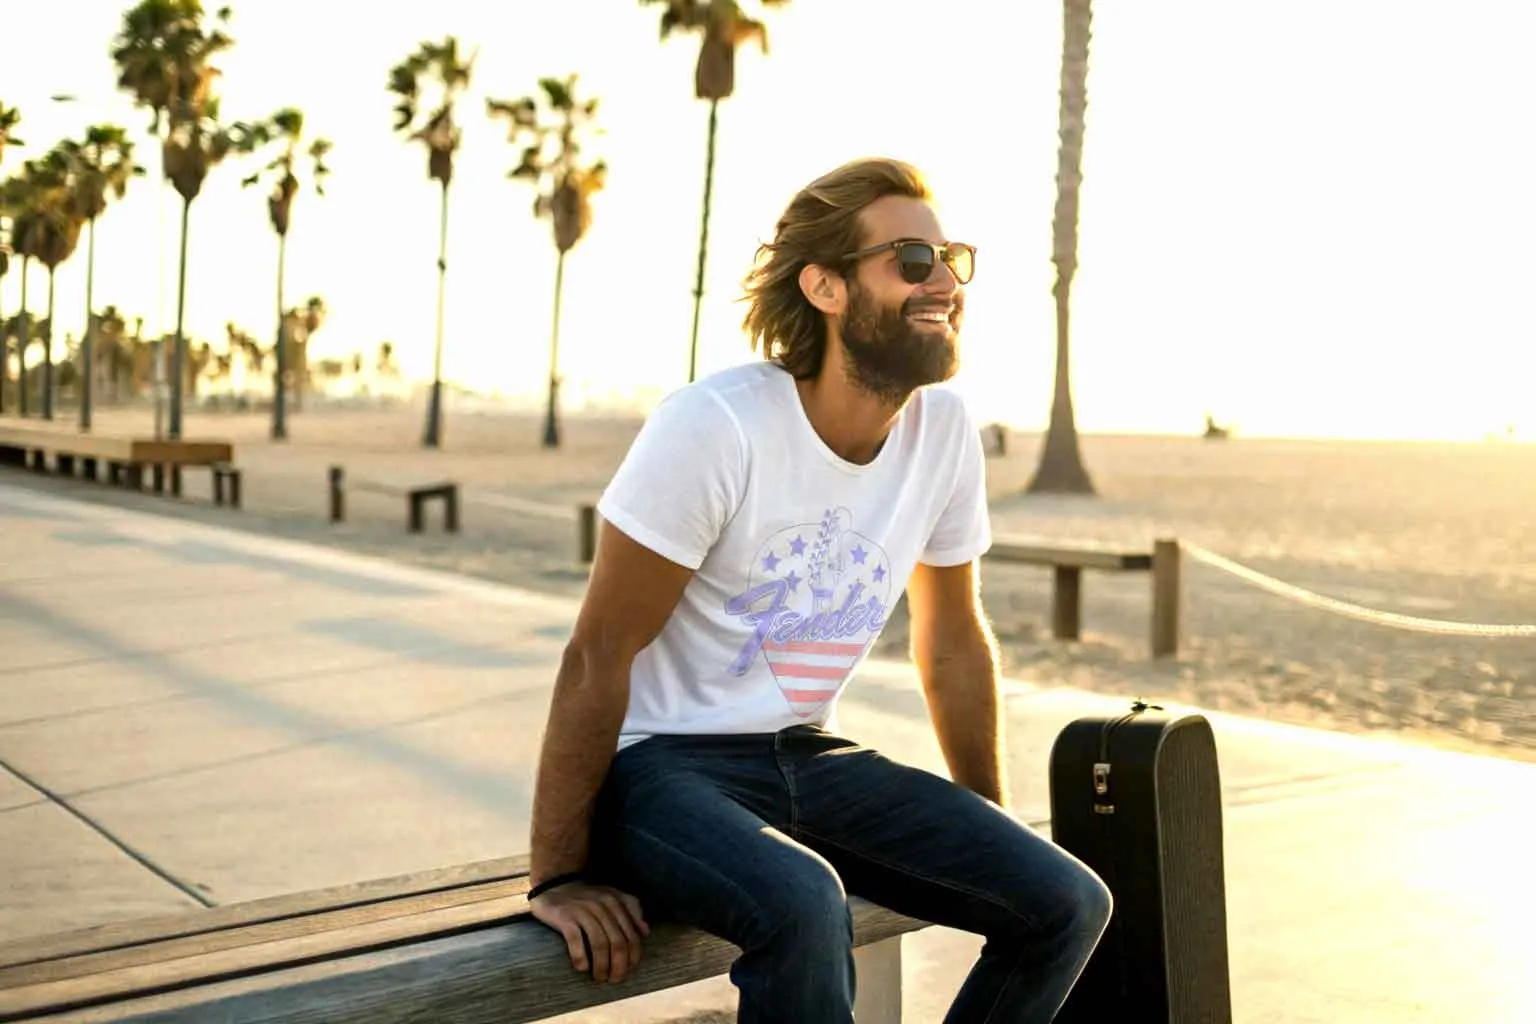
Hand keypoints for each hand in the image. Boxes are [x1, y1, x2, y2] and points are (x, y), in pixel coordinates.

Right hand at [530, 881, 650, 982]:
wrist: (553, 885)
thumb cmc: (586, 897)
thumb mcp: (611, 896)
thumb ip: (631, 909)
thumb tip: (646, 932)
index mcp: (616, 902)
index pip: (631, 935)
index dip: (632, 957)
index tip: (628, 970)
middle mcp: (602, 905)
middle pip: (617, 942)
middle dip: (618, 966)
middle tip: (613, 979)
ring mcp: (583, 910)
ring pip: (599, 944)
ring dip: (601, 966)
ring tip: (600, 977)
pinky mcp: (564, 917)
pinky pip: (575, 940)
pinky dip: (580, 957)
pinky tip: (582, 968)